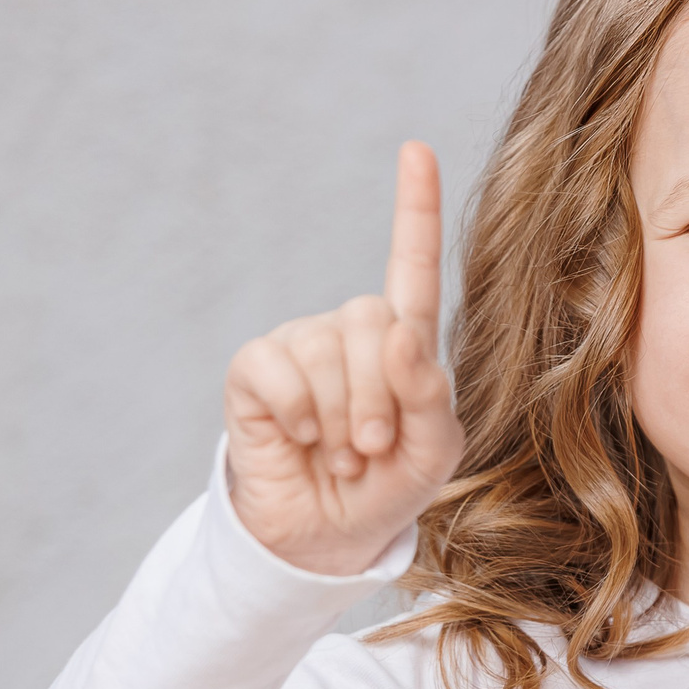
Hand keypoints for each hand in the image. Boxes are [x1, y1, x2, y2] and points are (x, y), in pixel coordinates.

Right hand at [223, 141, 462, 575]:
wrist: (324, 537)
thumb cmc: (386, 488)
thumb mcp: (432, 454)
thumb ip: (431, 396)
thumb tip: (400, 334)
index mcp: (404, 343)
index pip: (413, 268)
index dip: (414, 208)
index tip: (416, 150)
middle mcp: (350, 332)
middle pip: (373, 319)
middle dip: (380, 396)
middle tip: (371, 447)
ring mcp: (300, 345)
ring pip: (327, 350)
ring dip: (340, 419)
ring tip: (339, 453)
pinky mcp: (256, 368)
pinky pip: (278, 368)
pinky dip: (297, 413)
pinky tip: (298, 437)